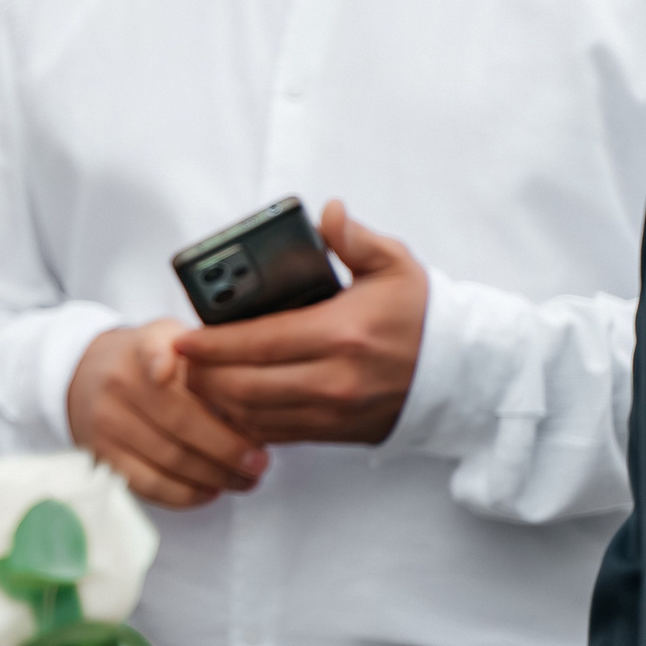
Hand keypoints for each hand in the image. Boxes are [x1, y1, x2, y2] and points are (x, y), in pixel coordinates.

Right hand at [67, 319, 267, 507]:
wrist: (86, 377)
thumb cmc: (146, 362)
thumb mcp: (169, 336)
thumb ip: (205, 351)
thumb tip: (253, 385)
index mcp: (140, 348)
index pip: (148, 351)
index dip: (157, 360)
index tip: (164, 371)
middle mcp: (118, 383)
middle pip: (179, 422)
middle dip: (227, 448)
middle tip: (259, 461)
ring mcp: (107, 422)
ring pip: (169, 459)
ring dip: (216, 476)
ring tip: (246, 479)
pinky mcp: (103, 456)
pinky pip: (150, 484)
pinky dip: (186, 494)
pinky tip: (210, 490)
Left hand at [173, 200, 426, 444]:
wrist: (465, 372)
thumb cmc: (422, 315)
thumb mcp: (394, 265)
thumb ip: (355, 239)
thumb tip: (328, 213)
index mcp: (341, 333)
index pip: (259, 342)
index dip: (212, 344)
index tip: (183, 338)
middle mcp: (335, 378)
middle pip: (245, 386)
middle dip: (203, 375)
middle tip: (180, 360)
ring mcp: (335, 411)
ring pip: (255, 415)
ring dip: (218, 400)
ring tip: (196, 378)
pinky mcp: (337, 432)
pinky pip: (276, 433)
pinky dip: (244, 421)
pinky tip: (229, 401)